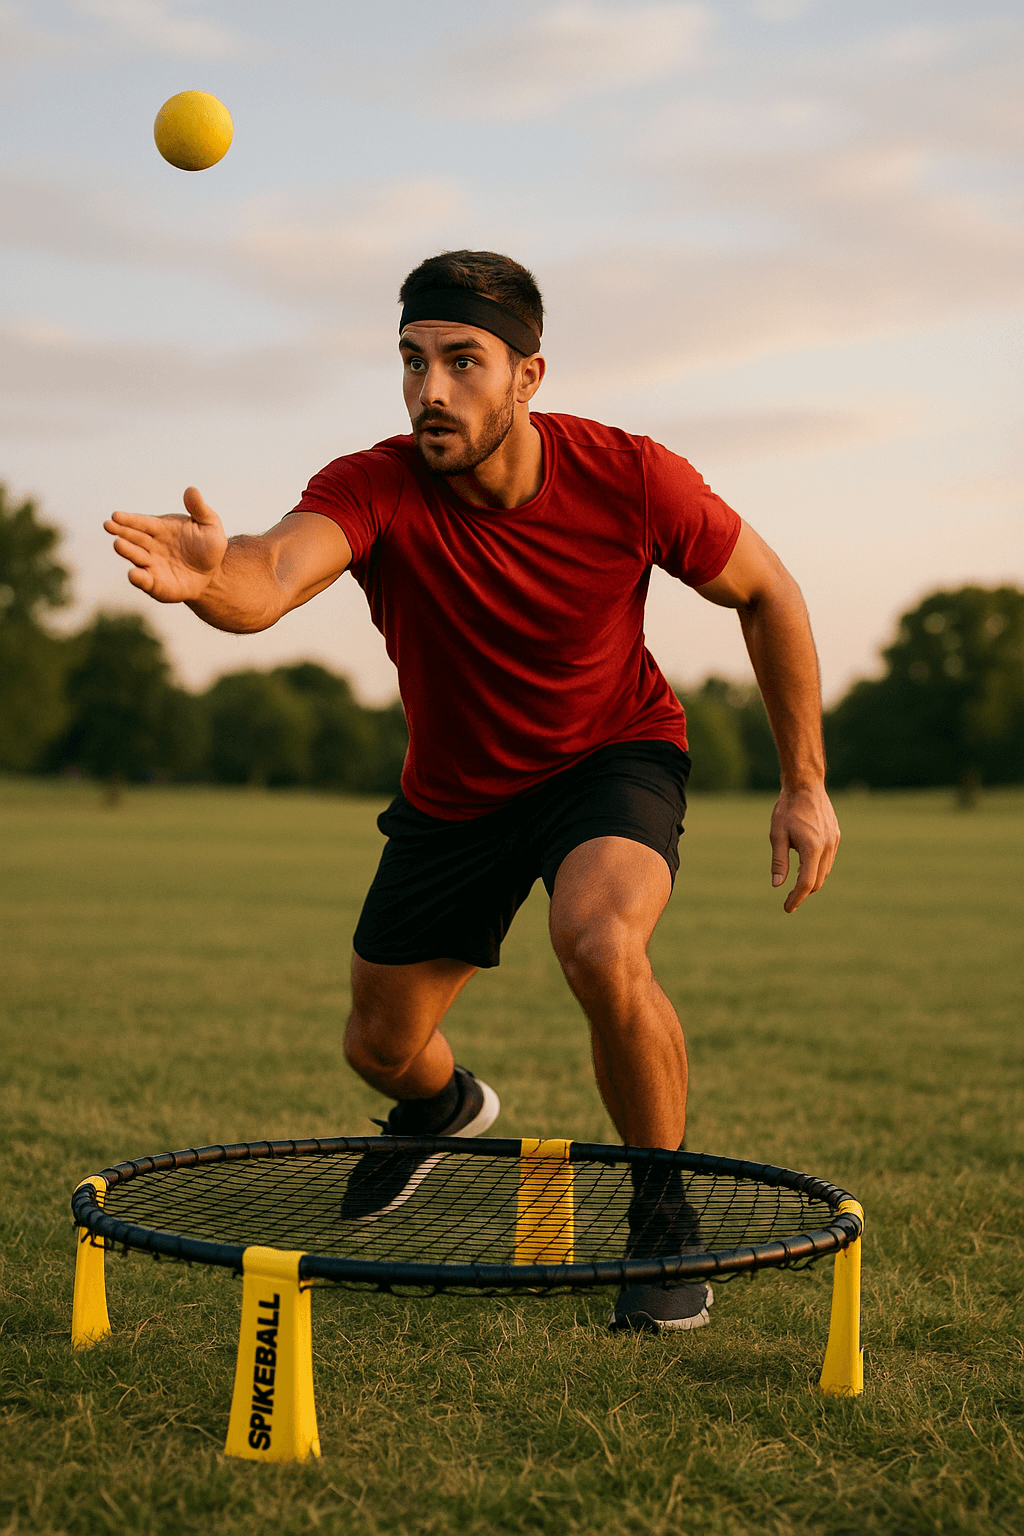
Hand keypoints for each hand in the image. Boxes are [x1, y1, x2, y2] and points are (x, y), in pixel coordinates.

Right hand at [104, 487, 227, 603]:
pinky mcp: (155, 584)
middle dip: (121, 531)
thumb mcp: (210, 526)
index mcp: (161, 529)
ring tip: (118, 544)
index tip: (116, 516)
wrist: (213, 574)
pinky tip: (134, 574)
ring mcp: (151, 565)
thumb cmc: (208, 547)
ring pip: (136, 556)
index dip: (129, 519)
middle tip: (109, 526)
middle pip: (134, 537)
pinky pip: (145, 581)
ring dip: (127, 550)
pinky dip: (138, 578)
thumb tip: (191, 490)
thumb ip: (199, 509)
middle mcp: (151, 546)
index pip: (142, 522)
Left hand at [769, 784, 839, 912]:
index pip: (806, 883)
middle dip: (803, 892)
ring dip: (811, 881)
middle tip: (789, 899)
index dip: (796, 898)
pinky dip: (818, 868)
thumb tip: (777, 885)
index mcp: (812, 848)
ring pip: (824, 872)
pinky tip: (806, 866)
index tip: (787, 908)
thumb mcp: (777, 835)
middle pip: (817, 881)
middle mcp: (827, 847)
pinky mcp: (835, 836)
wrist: (805, 785)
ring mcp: (834, 841)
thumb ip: (779, 862)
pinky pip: (828, 860)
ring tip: (796, 884)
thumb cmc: (787, 808)